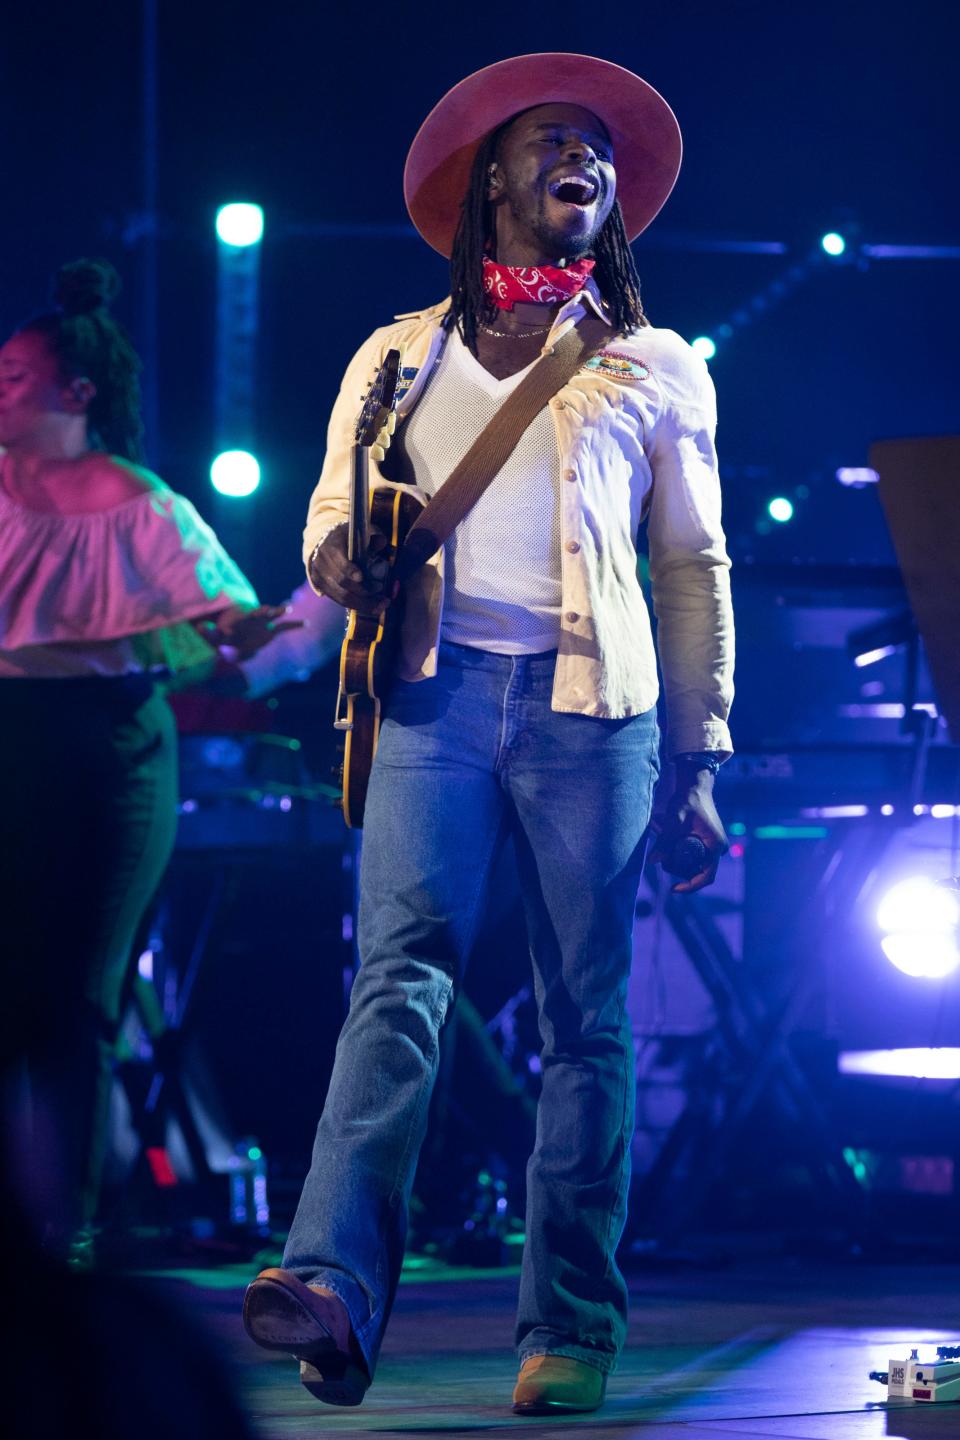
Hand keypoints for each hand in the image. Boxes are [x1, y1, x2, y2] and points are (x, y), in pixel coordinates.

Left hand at [207, 604, 302, 659]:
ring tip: (287, 608)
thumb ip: (208, 633)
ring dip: (280, 611)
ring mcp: (265, 624)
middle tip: (272, 609)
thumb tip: (199, 627)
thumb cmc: (223, 637)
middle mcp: (255, 619)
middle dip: (267, 611)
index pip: (248, 615)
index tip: (257, 614)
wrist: (233, 641)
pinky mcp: (271, 632)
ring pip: (274, 616)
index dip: (252, 615)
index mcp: (242, 619)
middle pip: (262, 612)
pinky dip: (295, 625)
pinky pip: (285, 628)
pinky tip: (306, 624)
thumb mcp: (215, 637)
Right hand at [308, 523, 395, 614]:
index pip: (339, 561)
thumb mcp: (360, 534)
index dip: (350, 570)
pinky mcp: (320, 587)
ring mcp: (318, 576)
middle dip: (364, 593)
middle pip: (342, 583)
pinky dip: (355, 605)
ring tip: (380, 606)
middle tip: (383, 597)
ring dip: (363, 604)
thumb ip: (372, 538)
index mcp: (331, 546)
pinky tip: (370, 606)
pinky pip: (339, 600)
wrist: (327, 544)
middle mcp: (321, 562)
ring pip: (341, 596)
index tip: (362, 578)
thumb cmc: (348, 539)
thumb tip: (382, 542)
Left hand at [649, 761, 728, 894]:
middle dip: (681, 871)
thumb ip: (664, 842)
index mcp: (715, 846)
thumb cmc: (687, 801)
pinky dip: (683, 854)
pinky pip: (696, 856)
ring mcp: (714, 845)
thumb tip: (652, 861)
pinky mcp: (708, 841)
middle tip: (664, 861)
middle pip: (700, 872)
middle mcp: (718, 848)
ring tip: (665, 849)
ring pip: (697, 864)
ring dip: (680, 862)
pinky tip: (671, 845)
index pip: (706, 877)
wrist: (695, 786)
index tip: (673, 889)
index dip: (690, 887)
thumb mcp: (674, 823)